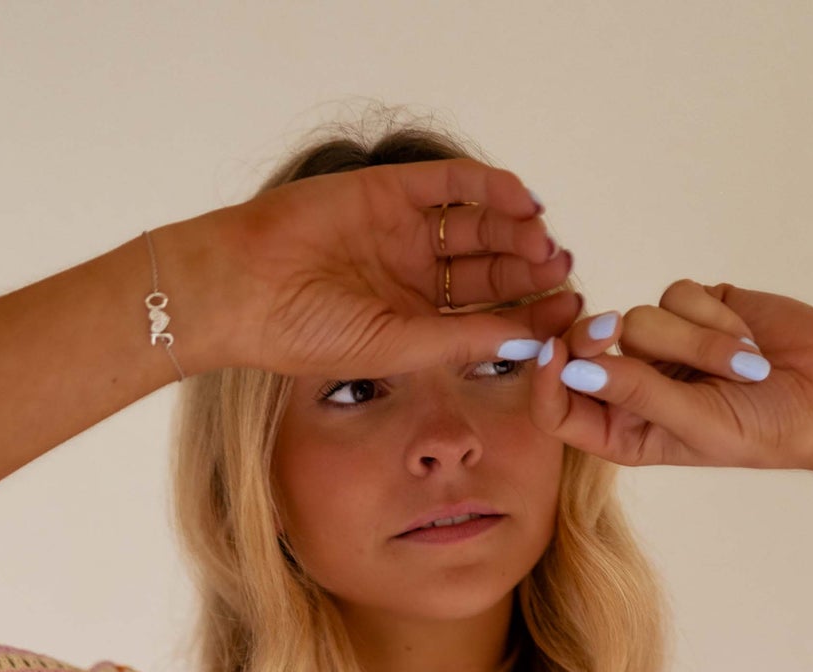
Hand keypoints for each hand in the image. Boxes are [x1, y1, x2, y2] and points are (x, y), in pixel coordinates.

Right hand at [164, 159, 586, 379]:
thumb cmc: (304, 333)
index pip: (485, 319)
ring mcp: (404, 232)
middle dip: (530, 273)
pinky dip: (490, 187)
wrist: (245, 286)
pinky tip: (522, 203)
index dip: (529, 317)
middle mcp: (413, 278)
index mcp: (412, 324)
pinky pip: (452, 184)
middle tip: (563, 275)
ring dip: (516, 233)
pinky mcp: (392, 190)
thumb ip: (459, 343)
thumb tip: (527, 342)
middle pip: (489, 272)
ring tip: (545, 244)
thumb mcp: (394, 347)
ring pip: (478, 227)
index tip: (568, 318)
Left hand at [530, 279, 812, 472]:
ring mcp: (661, 345)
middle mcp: (632, 388)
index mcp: (620, 433)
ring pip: (638, 318)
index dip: (546, 381)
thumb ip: (636, 394)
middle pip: (587, 349)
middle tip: (614, 331)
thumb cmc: (763, 428)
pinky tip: (747, 339)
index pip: (559, 410)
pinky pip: (678, 294)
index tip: (552, 352)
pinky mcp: (693, 308)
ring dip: (691, 338)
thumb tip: (575, 371)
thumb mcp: (696, 424)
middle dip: (603, 340)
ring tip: (741, 366)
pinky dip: (713, 314)